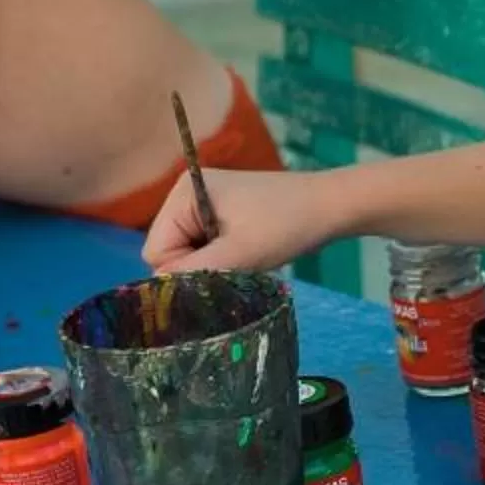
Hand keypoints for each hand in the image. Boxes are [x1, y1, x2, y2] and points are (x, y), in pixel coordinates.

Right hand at [143, 168, 342, 273]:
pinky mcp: (219, 212)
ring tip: (245, 256)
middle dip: (198, 266)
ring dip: (212, 264)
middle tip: (236, 262)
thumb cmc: (285, 226)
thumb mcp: (238, 255)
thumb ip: (192, 273)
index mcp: (183, 192)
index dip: (182, 270)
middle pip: (168, 251)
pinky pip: (204, 247)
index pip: (156, 250)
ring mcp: (202, 201)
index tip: (220, 268)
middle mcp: (186, 192)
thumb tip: (157, 292)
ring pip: (186, 253)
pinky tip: (247, 251)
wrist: (329, 207)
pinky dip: (222, 257)